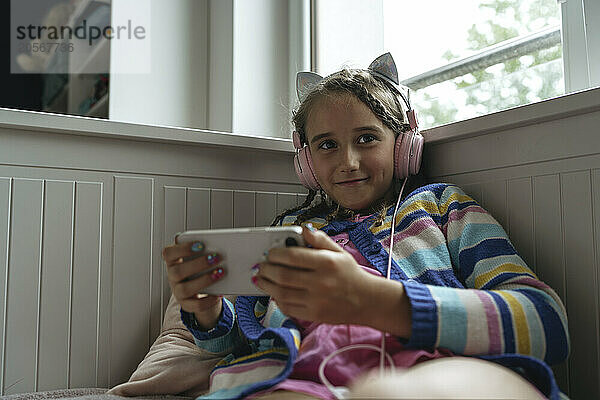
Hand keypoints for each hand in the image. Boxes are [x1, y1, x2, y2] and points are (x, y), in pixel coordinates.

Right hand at [162, 240, 225, 329]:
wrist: (201, 291)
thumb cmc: (199, 269)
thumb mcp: (198, 258)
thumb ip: (204, 250)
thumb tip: (223, 245)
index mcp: (173, 261)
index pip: (169, 253)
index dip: (183, 248)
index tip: (201, 244)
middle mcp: (173, 277)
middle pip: (178, 271)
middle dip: (198, 264)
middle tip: (217, 257)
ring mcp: (178, 292)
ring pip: (185, 289)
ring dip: (204, 280)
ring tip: (220, 273)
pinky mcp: (187, 304)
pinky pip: (195, 305)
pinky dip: (208, 300)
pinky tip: (219, 293)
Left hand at [253, 225, 374, 324]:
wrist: (367, 300)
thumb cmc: (351, 274)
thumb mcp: (339, 251)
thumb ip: (319, 239)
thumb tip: (303, 229)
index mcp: (327, 263)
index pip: (293, 256)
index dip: (276, 253)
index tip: (270, 252)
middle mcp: (321, 282)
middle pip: (283, 275)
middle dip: (266, 269)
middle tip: (261, 265)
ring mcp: (317, 301)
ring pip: (281, 293)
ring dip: (267, 285)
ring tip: (262, 279)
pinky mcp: (314, 315)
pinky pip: (288, 308)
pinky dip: (277, 300)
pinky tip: (275, 292)